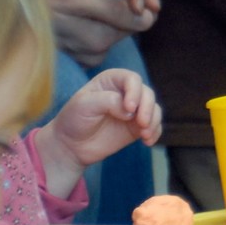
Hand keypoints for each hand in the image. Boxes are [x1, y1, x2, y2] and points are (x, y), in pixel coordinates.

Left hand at [32, 70, 160, 196]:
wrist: (70, 146)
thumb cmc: (73, 119)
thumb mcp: (84, 104)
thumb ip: (108, 101)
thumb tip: (130, 111)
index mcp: (112, 81)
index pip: (132, 79)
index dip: (135, 92)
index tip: (129, 108)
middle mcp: (126, 93)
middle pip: (147, 94)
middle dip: (148, 108)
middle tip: (141, 123)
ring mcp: (133, 111)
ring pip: (154, 109)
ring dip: (154, 121)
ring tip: (145, 135)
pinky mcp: (137, 127)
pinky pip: (154, 126)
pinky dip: (156, 132)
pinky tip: (147, 141)